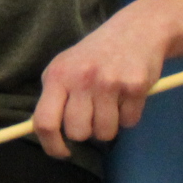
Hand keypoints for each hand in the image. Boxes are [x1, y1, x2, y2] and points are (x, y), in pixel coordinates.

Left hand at [33, 12, 167, 157]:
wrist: (136, 30)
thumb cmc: (94, 55)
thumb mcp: (65, 68)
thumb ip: (54, 98)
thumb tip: (45, 135)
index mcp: (57, 76)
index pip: (45, 122)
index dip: (51, 145)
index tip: (61, 152)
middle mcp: (81, 79)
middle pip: (78, 132)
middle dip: (86, 132)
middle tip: (93, 116)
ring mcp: (109, 83)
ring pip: (105, 132)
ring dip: (109, 126)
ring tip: (111, 104)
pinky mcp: (136, 86)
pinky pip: (130, 122)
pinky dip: (130, 116)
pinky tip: (128, 96)